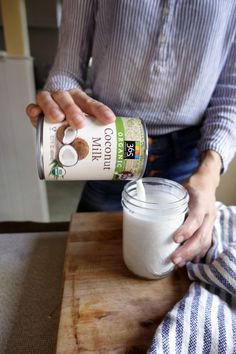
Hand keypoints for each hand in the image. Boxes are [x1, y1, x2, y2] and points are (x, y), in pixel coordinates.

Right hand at [26, 88, 115, 127]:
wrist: (55, 107)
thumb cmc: (73, 115)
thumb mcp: (87, 118)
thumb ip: (99, 124)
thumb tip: (117, 136)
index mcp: (79, 98)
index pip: (90, 103)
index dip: (100, 110)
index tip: (109, 119)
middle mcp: (63, 97)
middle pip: (67, 99)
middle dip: (73, 110)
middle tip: (79, 123)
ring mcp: (48, 101)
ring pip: (48, 99)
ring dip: (52, 108)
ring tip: (58, 118)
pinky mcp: (36, 109)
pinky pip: (32, 108)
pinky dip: (33, 110)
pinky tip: (36, 114)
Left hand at [171, 150, 221, 266]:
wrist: (207, 184)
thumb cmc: (190, 186)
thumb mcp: (179, 186)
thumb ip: (164, 194)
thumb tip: (140, 198)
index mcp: (200, 201)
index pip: (196, 218)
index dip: (187, 230)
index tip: (175, 239)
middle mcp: (208, 214)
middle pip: (201, 236)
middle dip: (188, 250)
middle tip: (174, 259)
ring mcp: (210, 223)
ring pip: (205, 243)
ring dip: (191, 255)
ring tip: (178, 263)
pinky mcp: (209, 229)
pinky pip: (205, 244)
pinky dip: (196, 254)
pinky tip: (188, 261)